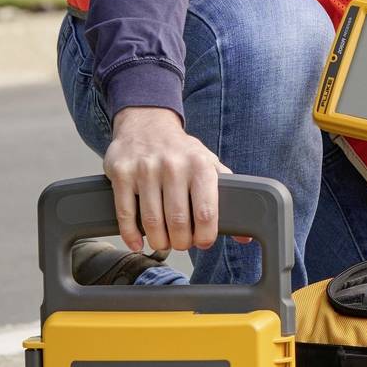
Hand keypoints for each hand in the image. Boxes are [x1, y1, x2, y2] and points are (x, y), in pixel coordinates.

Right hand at [102, 107, 230, 256]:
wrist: (147, 123)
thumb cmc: (181, 151)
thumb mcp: (209, 164)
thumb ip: (228, 196)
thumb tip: (244, 235)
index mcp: (200, 165)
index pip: (206, 212)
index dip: (205, 235)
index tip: (202, 241)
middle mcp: (173, 166)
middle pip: (178, 221)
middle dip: (181, 241)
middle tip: (181, 243)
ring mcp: (145, 169)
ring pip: (152, 221)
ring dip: (158, 240)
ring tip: (163, 242)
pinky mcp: (122, 173)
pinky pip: (125, 213)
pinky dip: (131, 234)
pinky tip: (138, 241)